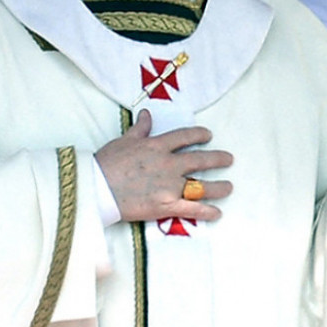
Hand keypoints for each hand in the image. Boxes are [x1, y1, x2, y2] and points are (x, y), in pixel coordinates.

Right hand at [96, 110, 233, 222]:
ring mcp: (169, 186)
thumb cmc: (106, 162)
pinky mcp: (166, 206)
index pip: (185, 136)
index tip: (209, 135)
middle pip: (200, 160)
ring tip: (229, 187)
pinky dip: (207, 211)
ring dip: (218, 187)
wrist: (96, 187)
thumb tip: (146, 113)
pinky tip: (217, 213)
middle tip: (229, 159)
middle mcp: (168, 164)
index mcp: (157, 146)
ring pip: (201, 185)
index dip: (200, 134)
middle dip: (218, 159)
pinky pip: (192, 209)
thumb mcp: (124, 140)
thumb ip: (140, 128)